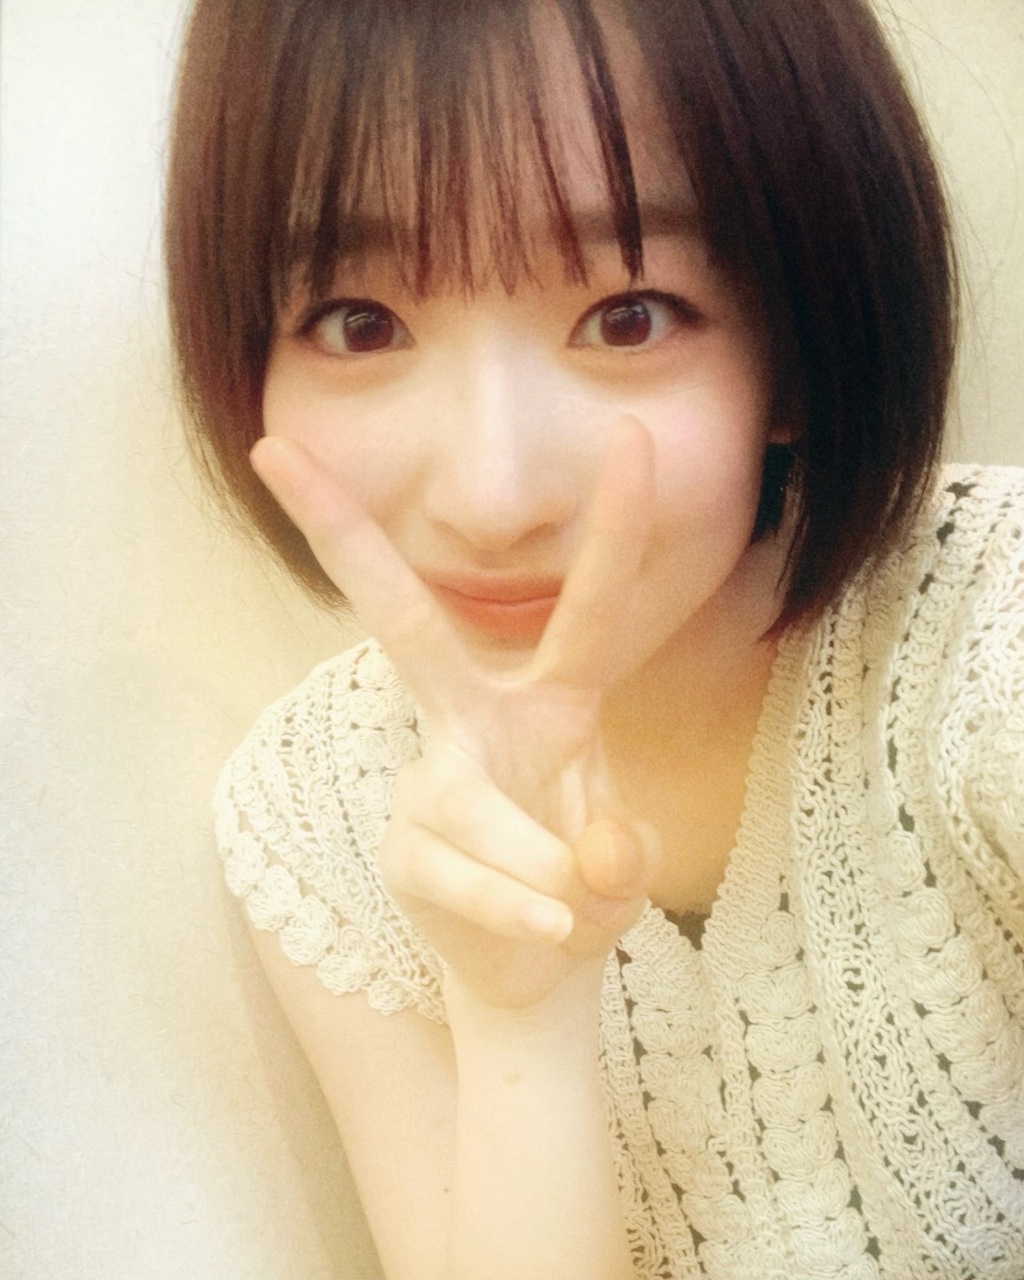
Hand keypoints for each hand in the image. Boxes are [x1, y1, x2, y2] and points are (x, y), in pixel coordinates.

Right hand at [251, 421, 661, 1008]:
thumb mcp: (627, 863)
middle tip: (273, 453)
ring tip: (576, 915)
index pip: (590, 607)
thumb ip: (623, 850)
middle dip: (342, 536)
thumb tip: (588, 855)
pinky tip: (550, 932)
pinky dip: (517, 908)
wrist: (533, 971)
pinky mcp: (402, 851)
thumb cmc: (581, 885)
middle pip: (403, 622)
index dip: (614, 527)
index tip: (631, 434)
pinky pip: (463, 875)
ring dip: (542, 868)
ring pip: (473, 803)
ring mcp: (428, 782)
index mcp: (551, 700)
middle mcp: (475, 720)